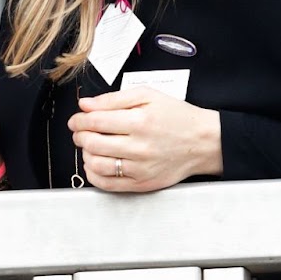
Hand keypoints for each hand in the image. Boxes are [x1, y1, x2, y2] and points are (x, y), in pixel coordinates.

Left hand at [68, 87, 221, 191]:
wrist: (204, 142)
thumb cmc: (178, 117)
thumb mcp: (148, 96)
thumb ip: (113, 99)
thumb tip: (85, 105)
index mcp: (140, 122)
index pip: (95, 122)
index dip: (78, 120)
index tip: (75, 120)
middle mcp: (140, 147)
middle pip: (92, 143)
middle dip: (79, 136)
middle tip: (81, 132)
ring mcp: (141, 168)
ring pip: (96, 164)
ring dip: (85, 154)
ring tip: (90, 146)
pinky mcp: (142, 183)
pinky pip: (107, 184)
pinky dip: (93, 174)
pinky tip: (95, 163)